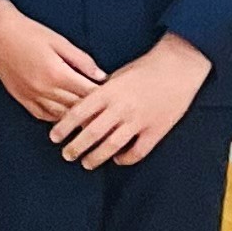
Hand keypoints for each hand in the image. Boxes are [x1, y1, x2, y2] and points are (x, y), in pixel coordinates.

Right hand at [0, 0, 103, 125]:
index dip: (104, 98)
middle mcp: (44, 89)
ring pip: (62, 116)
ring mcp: (31, 95)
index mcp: (57, 73)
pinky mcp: (21, 98)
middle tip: (110, 114)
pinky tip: (67, 116)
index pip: (89, 93)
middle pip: (78, 108)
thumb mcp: (59, 41)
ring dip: (77, 118)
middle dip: (94, 111)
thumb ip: (82, 60)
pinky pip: (44, 115)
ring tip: (92, 120)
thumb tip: (102, 76)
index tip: (117, 100)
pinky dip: (58, 117)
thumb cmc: (28, 31)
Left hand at [55, 34, 209, 168]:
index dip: (63, 127)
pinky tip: (118, 159)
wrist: (178, 67)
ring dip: (97, 157)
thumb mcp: (116, 76)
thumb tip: (83, 108)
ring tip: (87, 163)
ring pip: (112, 145)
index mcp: (107, 92)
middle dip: (76, 147)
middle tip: (67, 155)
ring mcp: (139, 120)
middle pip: (92, 133)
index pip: (78, 113)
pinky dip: (126, 158)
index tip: (53, 138)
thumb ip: (100, 92)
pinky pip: (138, 151)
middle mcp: (120, 107)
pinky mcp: (156, 130)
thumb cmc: (144, 68)